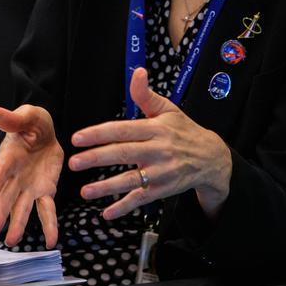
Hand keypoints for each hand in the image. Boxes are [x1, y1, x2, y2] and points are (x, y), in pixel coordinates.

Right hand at [0, 104, 63, 248]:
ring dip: (18, 225)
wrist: (46, 133)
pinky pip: (47, 210)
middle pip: (5, 196)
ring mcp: (28, 187)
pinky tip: (52, 241)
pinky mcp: (44, 191)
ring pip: (22, 208)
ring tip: (12, 241)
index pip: (0, 170)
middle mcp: (14, 176)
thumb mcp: (27, 116)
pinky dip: (49, 226)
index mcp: (9, 157)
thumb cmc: (32, 123)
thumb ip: (13, 119)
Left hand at [68, 67, 232, 220]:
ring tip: (85, 191)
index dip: (100, 133)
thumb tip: (137, 71)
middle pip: (124, 154)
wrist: (211, 158)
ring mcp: (161, 171)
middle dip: (97, 158)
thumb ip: (146, 94)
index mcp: (156, 128)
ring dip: (107, 187)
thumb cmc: (184, 131)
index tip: (77, 138)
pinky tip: (106, 213)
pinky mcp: (163, 189)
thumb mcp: (168, 110)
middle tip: (74, 163)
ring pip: (131, 179)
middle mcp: (158, 150)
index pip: (124, 130)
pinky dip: (124, 207)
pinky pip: (141, 199)